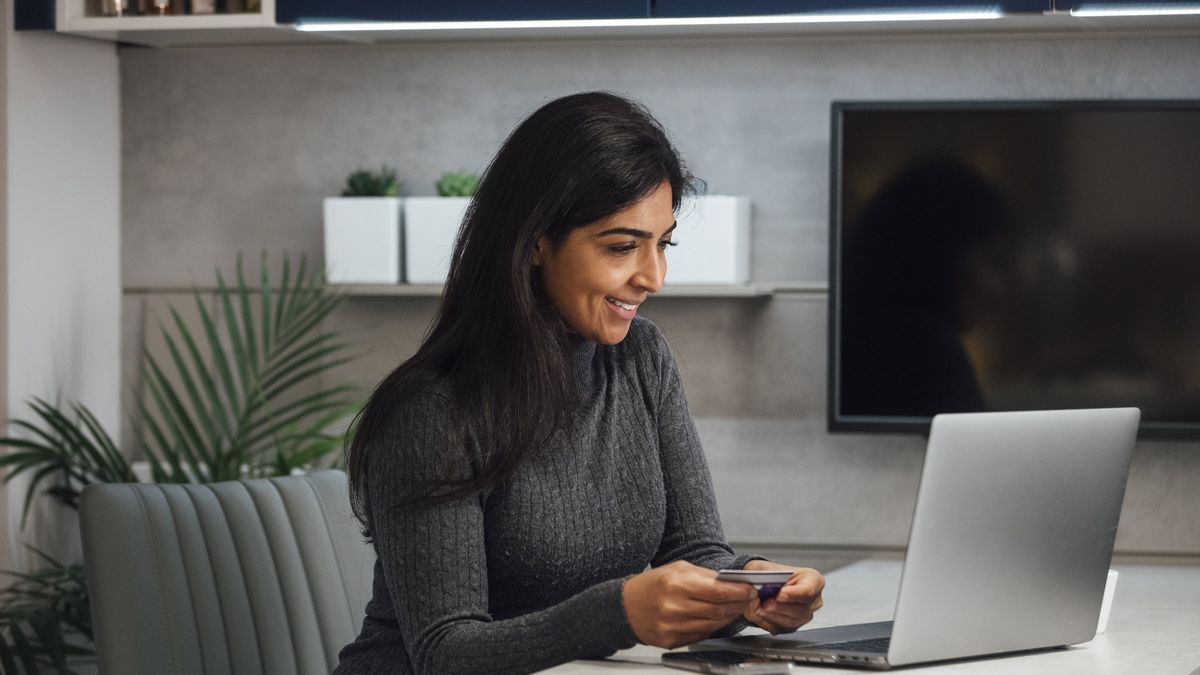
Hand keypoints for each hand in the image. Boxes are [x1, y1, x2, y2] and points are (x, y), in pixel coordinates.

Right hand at [622, 560, 759, 648]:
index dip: (738, 591)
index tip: (750, 589)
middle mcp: (674, 607)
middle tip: (748, 599)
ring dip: (729, 616)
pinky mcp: (673, 641)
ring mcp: (673, 627)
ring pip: (713, 625)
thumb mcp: (677, 569)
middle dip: (738, 604)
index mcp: (675, 584)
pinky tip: (717, 618)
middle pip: (718, 610)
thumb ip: (705, 576)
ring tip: (735, 607)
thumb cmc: (652, 585)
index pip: (717, 591)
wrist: (625, 607)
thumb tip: (732, 582)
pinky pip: (702, 635)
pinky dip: (714, 626)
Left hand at [741, 560, 824, 633]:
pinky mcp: (793, 627)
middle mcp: (813, 600)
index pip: (808, 591)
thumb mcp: (766, 567)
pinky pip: (781, 628)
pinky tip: (759, 613)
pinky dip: (768, 622)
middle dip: (778, 607)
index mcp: (813, 580)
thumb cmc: (771, 573)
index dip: (794, 594)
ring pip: (790, 622)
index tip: (780, 594)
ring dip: (771, 616)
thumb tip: (760, 584)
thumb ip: (766, 574)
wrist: (763, 583)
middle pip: (800, 609)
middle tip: (763, 603)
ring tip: (757, 608)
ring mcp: (805, 615)